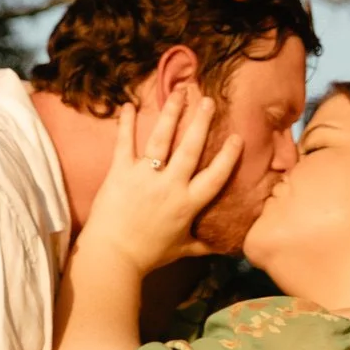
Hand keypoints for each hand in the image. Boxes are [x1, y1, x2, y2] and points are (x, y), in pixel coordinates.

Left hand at [79, 89, 240, 276]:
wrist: (113, 257)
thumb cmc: (148, 255)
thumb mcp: (182, 249)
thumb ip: (204, 245)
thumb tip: (227, 248)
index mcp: (188, 203)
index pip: (214, 176)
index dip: (228, 156)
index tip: (237, 136)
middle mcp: (170, 185)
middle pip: (190, 148)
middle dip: (200, 122)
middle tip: (209, 100)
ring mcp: (145, 176)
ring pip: (161, 139)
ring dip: (171, 114)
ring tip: (179, 92)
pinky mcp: (120, 172)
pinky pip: (124, 143)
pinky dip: (125, 124)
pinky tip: (128, 105)